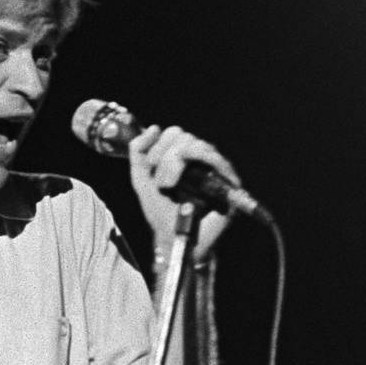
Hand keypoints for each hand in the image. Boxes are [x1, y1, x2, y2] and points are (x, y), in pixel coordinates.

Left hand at [125, 124, 233, 264]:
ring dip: (175, 164)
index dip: (158, 145)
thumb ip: (138, 152)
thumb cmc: (161, 211)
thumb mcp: (141, 180)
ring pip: (195, 144)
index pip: (173, 132)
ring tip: (170, 186)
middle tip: (161, 182)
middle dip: (165, 158)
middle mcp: (199, 158)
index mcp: (181, 155)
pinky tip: (185, 179)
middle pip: (183, 135)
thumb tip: (153, 127)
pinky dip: (198, 162)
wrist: (174, 237)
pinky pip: (215, 158)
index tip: (151, 167)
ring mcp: (214, 168)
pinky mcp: (227, 180)